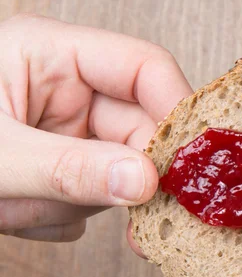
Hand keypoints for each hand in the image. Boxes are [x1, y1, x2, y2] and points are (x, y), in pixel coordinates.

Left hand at [0, 14, 191, 244]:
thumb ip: (67, 167)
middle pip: (136, 130)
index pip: (143, 67)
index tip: (188, 162)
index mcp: (51, 53)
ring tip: (18, 208)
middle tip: (136, 223)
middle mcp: (65, 88)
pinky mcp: (57, 166)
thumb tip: (145, 184)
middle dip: (123, 177)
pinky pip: (88, 198)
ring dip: (75, 202)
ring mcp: (63, 130)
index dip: (175, 108)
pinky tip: (16, 214)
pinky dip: (58, 216)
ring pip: (113, 173)